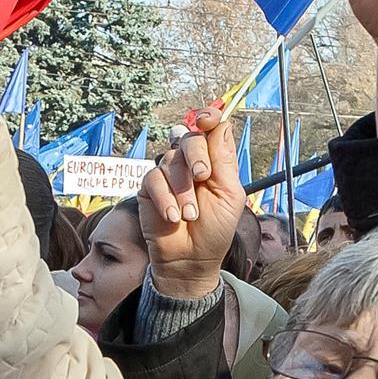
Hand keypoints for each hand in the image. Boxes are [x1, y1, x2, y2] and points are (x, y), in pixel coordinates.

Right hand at [137, 105, 246, 300]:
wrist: (192, 260)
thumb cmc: (215, 229)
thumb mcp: (229, 195)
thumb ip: (223, 160)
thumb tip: (221, 123)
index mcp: (213, 161)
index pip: (209, 129)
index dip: (207, 118)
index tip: (205, 120)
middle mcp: (189, 163)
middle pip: (188, 139)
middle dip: (196, 156)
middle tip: (202, 177)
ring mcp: (168, 174)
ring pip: (169, 161)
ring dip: (182, 189)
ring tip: (190, 215)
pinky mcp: (148, 189)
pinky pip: (152, 180)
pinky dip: (164, 198)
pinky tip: (172, 217)